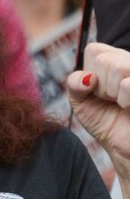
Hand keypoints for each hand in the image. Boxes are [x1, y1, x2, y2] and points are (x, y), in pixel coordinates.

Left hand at [68, 42, 129, 178]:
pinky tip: (128, 107)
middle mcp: (129, 61)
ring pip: (116, 67)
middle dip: (101, 86)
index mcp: (114, 58)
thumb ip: (74, 83)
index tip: (98, 90)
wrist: (125, 148)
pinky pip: (128, 84)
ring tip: (120, 103)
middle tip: (111, 100)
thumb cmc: (105, 121)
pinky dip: (124, 100)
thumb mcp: (80, 101)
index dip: (90, 74)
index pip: (94, 50)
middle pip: (103, 59)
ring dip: (111, 93)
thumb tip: (88, 77)